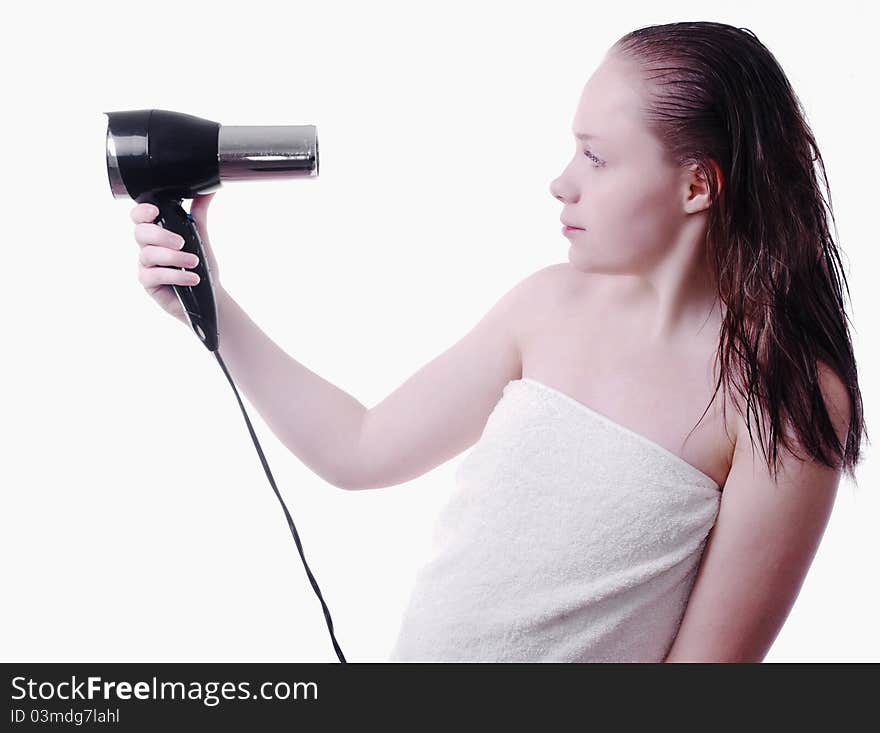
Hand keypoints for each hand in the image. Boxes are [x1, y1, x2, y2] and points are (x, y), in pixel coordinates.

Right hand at [131, 192, 220, 323]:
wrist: (208, 294)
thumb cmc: (199, 264)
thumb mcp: (199, 234)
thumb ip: (198, 211)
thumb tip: (209, 188)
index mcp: (156, 232)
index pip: (139, 216)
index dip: (142, 212)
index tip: (155, 211)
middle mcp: (147, 247)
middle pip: (140, 233)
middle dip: (160, 235)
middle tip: (182, 242)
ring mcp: (145, 265)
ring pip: (148, 254)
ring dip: (173, 257)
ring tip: (194, 262)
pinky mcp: (148, 283)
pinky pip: (154, 275)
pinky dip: (176, 275)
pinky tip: (192, 278)